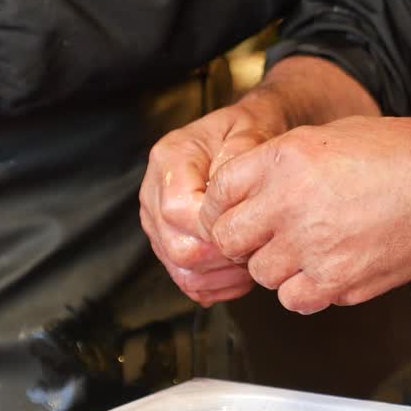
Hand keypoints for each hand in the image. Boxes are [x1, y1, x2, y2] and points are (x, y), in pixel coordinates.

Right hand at [141, 92, 291, 304]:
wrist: (245, 135)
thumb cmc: (249, 129)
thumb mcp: (252, 125)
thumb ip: (242, 150)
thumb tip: (227, 184)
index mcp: (169, 158)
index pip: (179, 210)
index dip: (216, 229)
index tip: (251, 227)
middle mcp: (153, 192)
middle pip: (177, 248)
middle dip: (223, 258)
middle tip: (257, 250)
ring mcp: (157, 222)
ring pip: (181, 270)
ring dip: (222, 276)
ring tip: (252, 262)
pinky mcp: (167, 243)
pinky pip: (187, 280)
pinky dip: (217, 286)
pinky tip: (240, 274)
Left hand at [200, 116, 410, 314]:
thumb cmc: (403, 156)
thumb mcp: (331, 135)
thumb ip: (282, 161)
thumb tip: (248, 186)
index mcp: (286, 159)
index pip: (218, 193)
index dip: (221, 207)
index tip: (232, 214)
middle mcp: (292, 203)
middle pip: (228, 239)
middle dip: (240, 240)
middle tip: (262, 238)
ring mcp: (313, 246)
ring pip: (261, 274)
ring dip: (275, 266)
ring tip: (306, 249)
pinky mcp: (337, 282)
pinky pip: (293, 300)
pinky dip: (302, 292)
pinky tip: (322, 271)